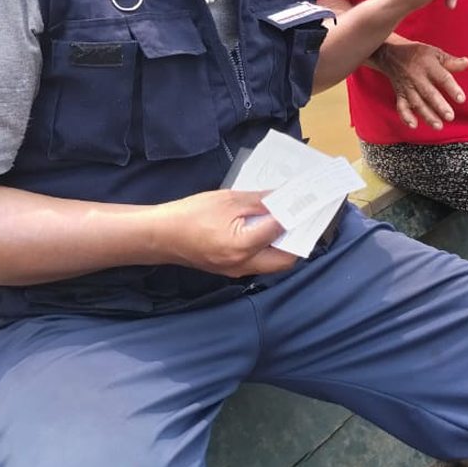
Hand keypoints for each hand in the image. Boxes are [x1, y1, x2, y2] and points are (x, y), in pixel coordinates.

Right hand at [156, 189, 297, 276]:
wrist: (160, 235)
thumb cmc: (190, 214)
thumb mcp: (228, 199)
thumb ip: (260, 200)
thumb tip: (283, 195)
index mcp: (243, 246)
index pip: (281, 231)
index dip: (296, 215)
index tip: (307, 201)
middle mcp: (243, 264)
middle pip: (285, 259)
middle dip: (297, 238)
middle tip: (302, 216)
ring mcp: (237, 271)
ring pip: (272, 264)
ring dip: (283, 245)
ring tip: (287, 220)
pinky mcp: (230, 270)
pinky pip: (258, 262)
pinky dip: (268, 248)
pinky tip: (266, 228)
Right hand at [369, 40, 467, 128]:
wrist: (391, 54)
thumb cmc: (417, 54)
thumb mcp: (435, 53)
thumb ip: (450, 61)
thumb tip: (466, 63)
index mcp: (428, 66)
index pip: (442, 78)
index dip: (452, 88)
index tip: (461, 99)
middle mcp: (417, 77)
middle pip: (429, 93)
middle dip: (439, 106)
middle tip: (450, 117)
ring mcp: (408, 87)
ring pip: (417, 103)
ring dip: (427, 115)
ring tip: (438, 126)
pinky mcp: (400, 94)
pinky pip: (401, 106)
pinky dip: (406, 116)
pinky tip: (414, 125)